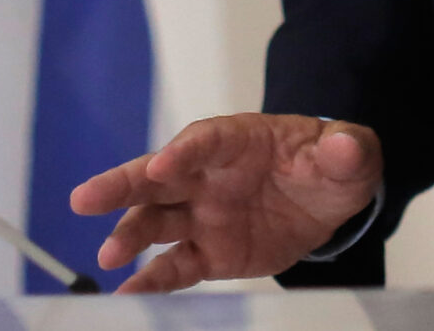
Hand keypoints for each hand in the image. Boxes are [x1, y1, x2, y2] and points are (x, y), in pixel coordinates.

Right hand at [68, 113, 382, 291]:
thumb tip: (346, 147)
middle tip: (84, 199)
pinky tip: (127, 294)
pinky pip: (175, 266)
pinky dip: (152, 280)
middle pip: (158, 176)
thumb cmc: (328, 163)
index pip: (204, 141)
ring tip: (107, 255)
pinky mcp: (209, 251)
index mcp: (236, 140)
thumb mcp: (349, 152)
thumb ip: (347, 148)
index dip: (183, 152)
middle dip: (122, 185)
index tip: (162, 166)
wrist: (326, 199)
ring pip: (156, 221)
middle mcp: (207, 174)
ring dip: (130, 235)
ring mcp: (203, 213)